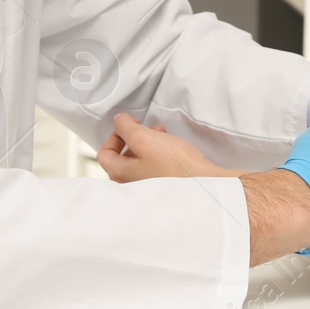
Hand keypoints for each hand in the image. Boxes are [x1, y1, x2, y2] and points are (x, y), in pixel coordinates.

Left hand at [96, 113, 238, 180]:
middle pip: (122, 157)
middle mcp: (131, 184)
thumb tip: (118, 121)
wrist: (204, 183)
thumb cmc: (175, 165)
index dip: (115, 134)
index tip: (129, 125)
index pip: (105, 154)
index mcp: (121, 175)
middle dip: (133, 137)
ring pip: (139, 160)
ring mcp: (147, 187)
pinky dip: (159, 153)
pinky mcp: (163, 186)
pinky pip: (154, 166)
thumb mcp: (145, 138)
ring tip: (162, 134)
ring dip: (148, 143)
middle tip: (145, 127)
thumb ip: (126, 127)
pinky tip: (171, 147)